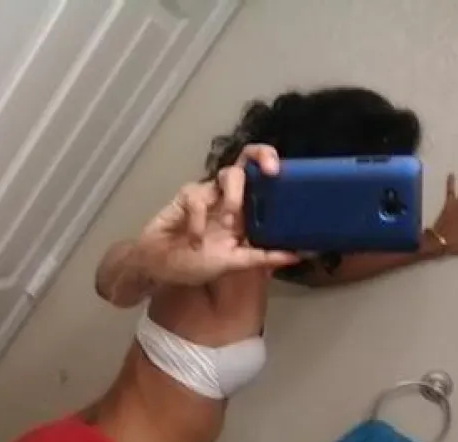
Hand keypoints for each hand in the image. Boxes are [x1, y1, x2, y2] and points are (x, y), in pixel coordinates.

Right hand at [136, 145, 297, 285]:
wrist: (159, 268)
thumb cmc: (195, 263)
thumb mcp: (234, 263)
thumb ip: (262, 258)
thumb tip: (298, 256)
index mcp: (244, 211)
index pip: (263, 179)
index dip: (274, 168)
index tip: (282, 173)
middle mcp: (228, 196)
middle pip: (247, 160)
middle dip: (262, 156)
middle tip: (271, 171)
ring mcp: (208, 194)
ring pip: (228, 174)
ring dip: (234, 197)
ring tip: (229, 222)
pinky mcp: (186, 196)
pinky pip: (198, 198)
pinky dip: (198, 221)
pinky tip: (194, 241)